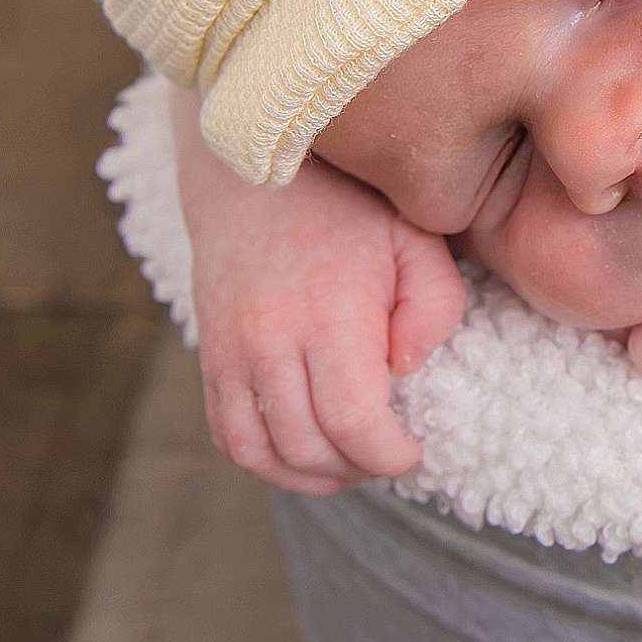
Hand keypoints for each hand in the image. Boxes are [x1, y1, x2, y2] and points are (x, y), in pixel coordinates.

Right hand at [171, 83, 465, 495]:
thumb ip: (433, 308)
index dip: (389, 455)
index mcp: (328, 312)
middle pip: (309, 446)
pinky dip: (266, 459)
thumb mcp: (417, 238)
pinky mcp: (208, 355)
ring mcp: (228, 351)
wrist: (254, 167)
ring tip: (350, 461)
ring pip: (260, 452)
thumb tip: (404, 371)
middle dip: (358, 466)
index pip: (352, 422)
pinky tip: (306, 452)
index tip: (414, 450)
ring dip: (310, 474)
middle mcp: (268, 338)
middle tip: (390, 453)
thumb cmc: (351, 203)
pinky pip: (228, 434)